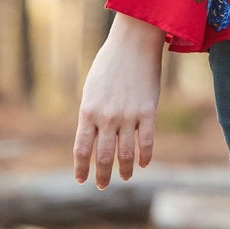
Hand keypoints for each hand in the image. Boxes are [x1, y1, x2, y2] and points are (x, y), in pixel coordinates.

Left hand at [73, 15, 163, 188]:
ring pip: (125, 153)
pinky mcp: (148, 111)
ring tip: (125, 177)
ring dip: (124, 169)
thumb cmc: (110, 64)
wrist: (133, 42)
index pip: (81, 149)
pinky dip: (145, 156)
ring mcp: (128, 115)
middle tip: (104, 186)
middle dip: (103, 175)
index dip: (82, 168)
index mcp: (88, 112)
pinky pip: (146, 141)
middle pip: (103, 156)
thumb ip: (92, 114)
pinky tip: (144, 163)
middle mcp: (106, 117)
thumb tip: (94, 138)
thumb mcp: (92, 89)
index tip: (82, 180)